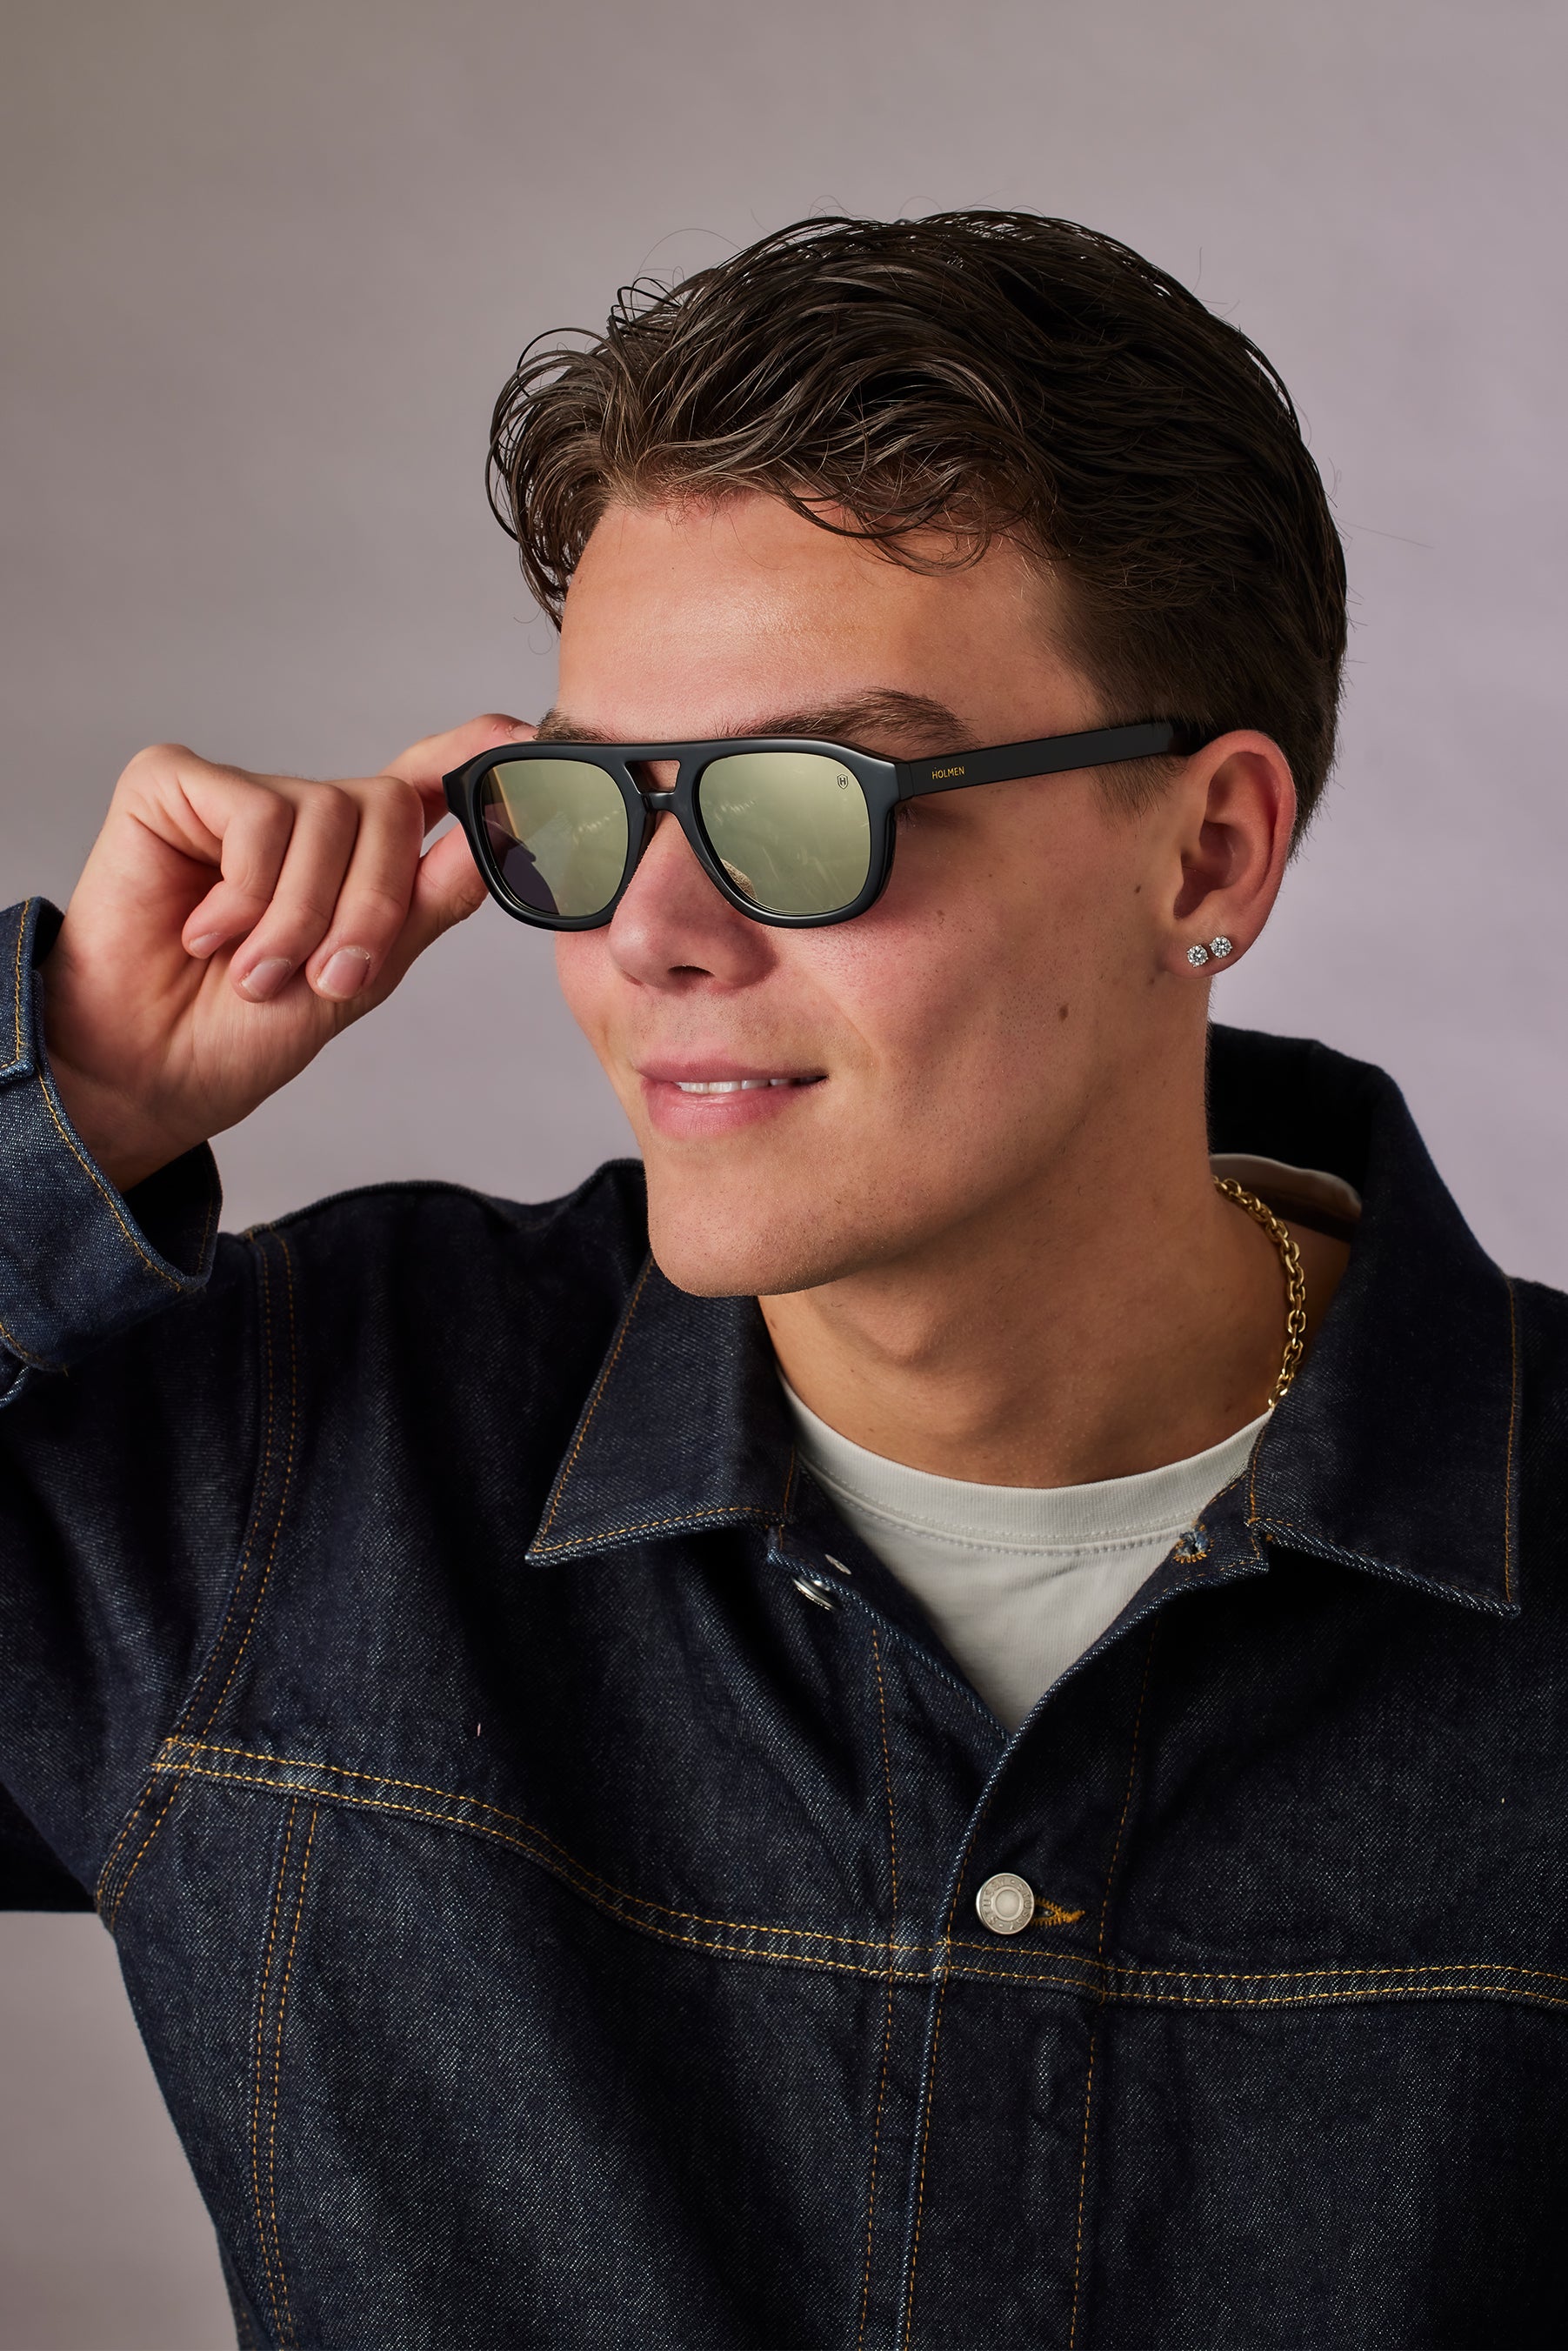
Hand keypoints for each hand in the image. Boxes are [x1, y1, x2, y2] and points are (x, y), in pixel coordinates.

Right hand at [41, 715, 530, 1192]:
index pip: (426, 780)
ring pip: (326, 815)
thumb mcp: (361, 975)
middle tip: (329, 978)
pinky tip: (205, 933)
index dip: (474, 755)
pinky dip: (245, 892)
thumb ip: (425, 904)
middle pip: (390, 806)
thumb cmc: (243, 1031)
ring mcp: (240, 794)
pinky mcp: (174, 784)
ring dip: (299, 918)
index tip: (522, 737)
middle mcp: (304, 812)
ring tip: (256, 973)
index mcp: (357, 855)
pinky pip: (257, 816)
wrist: (150, 1071)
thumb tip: (491, 837)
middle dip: (373, 905)